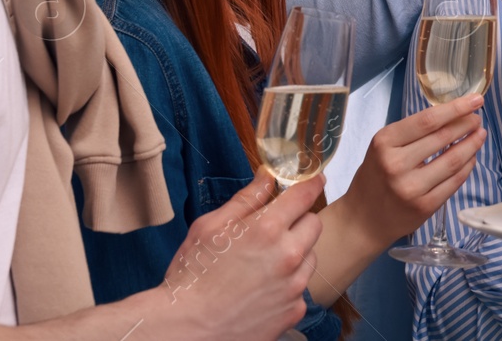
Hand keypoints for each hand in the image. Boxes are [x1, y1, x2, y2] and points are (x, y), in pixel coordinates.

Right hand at [160, 172, 323, 340]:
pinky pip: (301, 288)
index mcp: (267, 229)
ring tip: (264, 264)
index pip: (305, 196)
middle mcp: (288, 256)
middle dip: (299, 221)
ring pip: (310, 257)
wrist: (185, 330)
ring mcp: (294, 286)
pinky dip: (289, 285)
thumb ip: (245, 200)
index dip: (311, 184)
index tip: (315, 180)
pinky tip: (263, 290)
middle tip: (276, 230)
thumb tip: (267, 176)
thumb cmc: (192, 277)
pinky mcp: (294, 311)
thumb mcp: (209, 227)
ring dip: (296, 254)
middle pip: (314, 224)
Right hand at [346, 94, 487, 249]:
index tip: (475, 100)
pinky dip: (467, 167)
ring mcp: (411, 188)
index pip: (428, 120)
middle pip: (443, 137)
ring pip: (453, 160)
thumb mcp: (383, 147)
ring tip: (480, 134)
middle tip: (478, 118)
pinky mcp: (424, 207)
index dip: (456, 108)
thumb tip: (451, 115)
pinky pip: (454, 182)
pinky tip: (471, 157)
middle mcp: (396, 164)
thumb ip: (412, 132)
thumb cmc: (375, 177)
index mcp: (385, 142)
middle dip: (466, 124)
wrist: (362, 220)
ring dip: (472, 145)